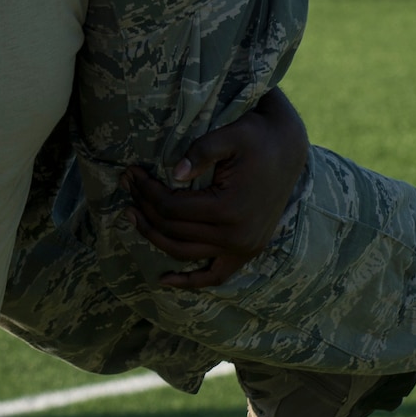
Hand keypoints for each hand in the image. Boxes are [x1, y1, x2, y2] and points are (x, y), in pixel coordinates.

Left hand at [126, 88, 308, 290]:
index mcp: (229, 208)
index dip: (146, 191)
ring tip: (133, 215)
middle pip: (173, 230)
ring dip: (154, 237)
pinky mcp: (247, 252)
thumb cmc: (257, 137)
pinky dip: (189, 281)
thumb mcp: (230, 135)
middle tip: (127, 186)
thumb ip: (201, 152)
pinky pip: (214, 276)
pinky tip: (163, 279)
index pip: (171, 208)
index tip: (132, 173)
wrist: (288, 149)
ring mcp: (243, 248)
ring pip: (184, 253)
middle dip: (144, 208)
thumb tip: (176, 174)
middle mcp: (236, 236)